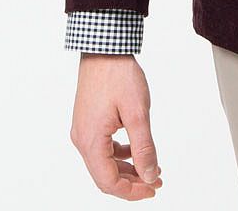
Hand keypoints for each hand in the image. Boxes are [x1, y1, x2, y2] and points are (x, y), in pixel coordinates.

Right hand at [70, 54, 163, 199]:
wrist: (104, 47)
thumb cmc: (118, 75)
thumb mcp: (138, 113)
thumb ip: (144, 148)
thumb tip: (150, 175)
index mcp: (90, 141)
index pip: (109, 182)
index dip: (132, 191)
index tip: (153, 188)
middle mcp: (82, 139)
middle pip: (105, 175)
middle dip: (131, 182)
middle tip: (156, 182)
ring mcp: (83, 129)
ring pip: (104, 162)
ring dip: (127, 168)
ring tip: (150, 168)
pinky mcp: (88, 120)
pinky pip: (102, 147)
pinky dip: (120, 153)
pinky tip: (136, 149)